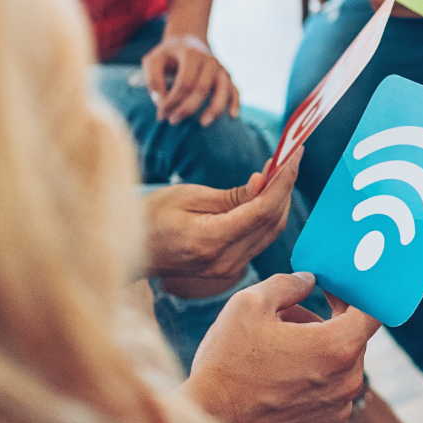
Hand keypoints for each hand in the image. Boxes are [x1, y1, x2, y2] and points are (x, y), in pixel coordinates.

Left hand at [142, 33, 237, 125]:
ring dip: (214, 109)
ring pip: (223, 90)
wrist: (187, 42)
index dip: (173, 101)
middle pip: (202, 89)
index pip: (184, 83)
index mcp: (191, 55)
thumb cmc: (168, 56)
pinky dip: (235, 103)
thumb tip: (161, 101)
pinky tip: (232, 116)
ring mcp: (221, 68)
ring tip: (203, 123)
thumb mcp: (153, 61)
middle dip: (187, 108)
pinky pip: (235, 90)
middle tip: (173, 121)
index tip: (161, 114)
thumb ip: (153, 79)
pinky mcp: (228, 77)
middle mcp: (210, 60)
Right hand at [142, 158, 297, 285]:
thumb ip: (231, 196)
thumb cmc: (150, 217)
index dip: (283, 180)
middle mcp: (224, 261)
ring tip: (282, 169)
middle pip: (272, 221)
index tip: (294, 153)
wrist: (128, 252)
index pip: (262, 210)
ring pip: (271, 231)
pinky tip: (268, 191)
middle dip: (286, 186)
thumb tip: (264, 183)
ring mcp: (228, 269)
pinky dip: (268, 213)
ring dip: (280, 199)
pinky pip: (260, 238)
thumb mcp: (187, 197)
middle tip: (291, 155)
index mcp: (210, 241)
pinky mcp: (230, 268)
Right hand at [183, 272, 380, 422]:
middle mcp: (347, 383)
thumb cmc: (226, 364)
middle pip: (350, 339)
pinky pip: (327, 395)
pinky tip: (275, 381)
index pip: (372, 312)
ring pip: (338, 368)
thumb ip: (288, 284)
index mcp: (338, 348)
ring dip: (315, 353)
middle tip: (285, 318)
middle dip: (323, 323)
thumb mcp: (250, 304)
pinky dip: (310, 383)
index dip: (354, 294)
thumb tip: (309, 281)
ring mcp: (336, 411)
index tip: (332, 290)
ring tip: (273, 350)